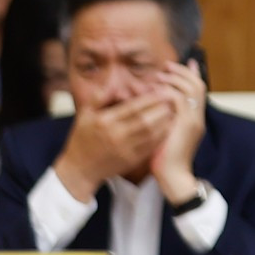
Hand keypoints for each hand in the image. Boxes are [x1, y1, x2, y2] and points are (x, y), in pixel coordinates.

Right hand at [52, 92, 176, 199]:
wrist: (79, 169)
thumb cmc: (82, 139)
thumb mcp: (84, 116)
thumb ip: (99, 98)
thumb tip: (115, 85)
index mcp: (104, 122)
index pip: (132, 107)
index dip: (150, 98)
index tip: (162, 90)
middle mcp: (115, 135)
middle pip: (145, 120)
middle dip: (161, 109)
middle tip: (174, 99)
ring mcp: (125, 149)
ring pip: (152, 134)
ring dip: (165, 122)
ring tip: (175, 111)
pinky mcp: (131, 160)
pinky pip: (151, 146)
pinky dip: (162, 136)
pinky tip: (169, 128)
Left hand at [150, 60, 207, 203]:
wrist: (173, 176)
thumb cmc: (164, 158)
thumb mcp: (165, 133)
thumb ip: (164, 118)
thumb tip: (153, 105)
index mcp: (194, 118)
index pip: (198, 89)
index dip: (189, 74)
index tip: (176, 65)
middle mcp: (197, 117)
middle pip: (197, 85)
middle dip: (181, 72)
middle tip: (166, 67)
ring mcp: (194, 120)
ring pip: (191, 89)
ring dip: (175, 79)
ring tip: (160, 75)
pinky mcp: (186, 125)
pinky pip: (181, 101)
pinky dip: (170, 91)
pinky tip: (157, 90)